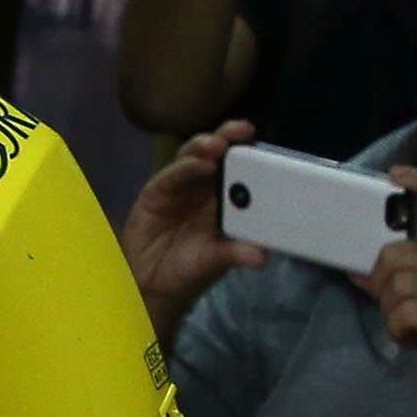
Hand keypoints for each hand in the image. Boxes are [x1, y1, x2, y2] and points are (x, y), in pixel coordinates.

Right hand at [118, 117, 268, 343]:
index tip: (265, 145)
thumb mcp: (215, 262)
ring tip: (218, 146)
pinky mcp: (157, 191)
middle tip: (243, 131)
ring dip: (207, 146)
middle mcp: (206, 187)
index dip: (253, 152)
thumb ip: (235, 254)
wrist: (151, 286)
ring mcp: (181, 186)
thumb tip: (260, 257)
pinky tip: (196, 164)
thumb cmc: (189, 270)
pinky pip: (171, 175)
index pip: (243, 167)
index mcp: (228, 199)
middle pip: (220, 152)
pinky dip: (184, 167)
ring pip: (195, 155)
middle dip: (231, 137)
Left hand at [366, 165, 416, 416]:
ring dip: (390, 314)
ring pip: (398, 284)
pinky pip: (406, 312)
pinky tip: (414, 341)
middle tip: (396, 314)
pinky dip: (399, 331)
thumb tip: (358, 272)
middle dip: (381, 289)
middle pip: (394, 255)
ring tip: (408, 331)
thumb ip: (399, 288)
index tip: (398, 174)